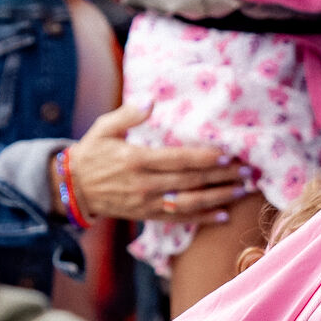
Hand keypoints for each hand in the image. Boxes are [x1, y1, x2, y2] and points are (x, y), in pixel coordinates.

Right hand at [57, 103, 248, 222]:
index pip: (177, 160)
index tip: (228, 155)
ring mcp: (148, 203)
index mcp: (136, 160)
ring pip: (189, 202)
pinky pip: (180, 218)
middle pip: (190, 181)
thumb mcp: (104, 128)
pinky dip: (202, 218)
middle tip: (247, 172)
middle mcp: (145, 184)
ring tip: (242, 192)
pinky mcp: (149, 215)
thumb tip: (150, 101)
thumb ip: (128, 115)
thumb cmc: (92, 153)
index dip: (204, 158)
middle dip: (221, 177)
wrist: (73, 188)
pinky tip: (223, 214)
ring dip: (218, 198)